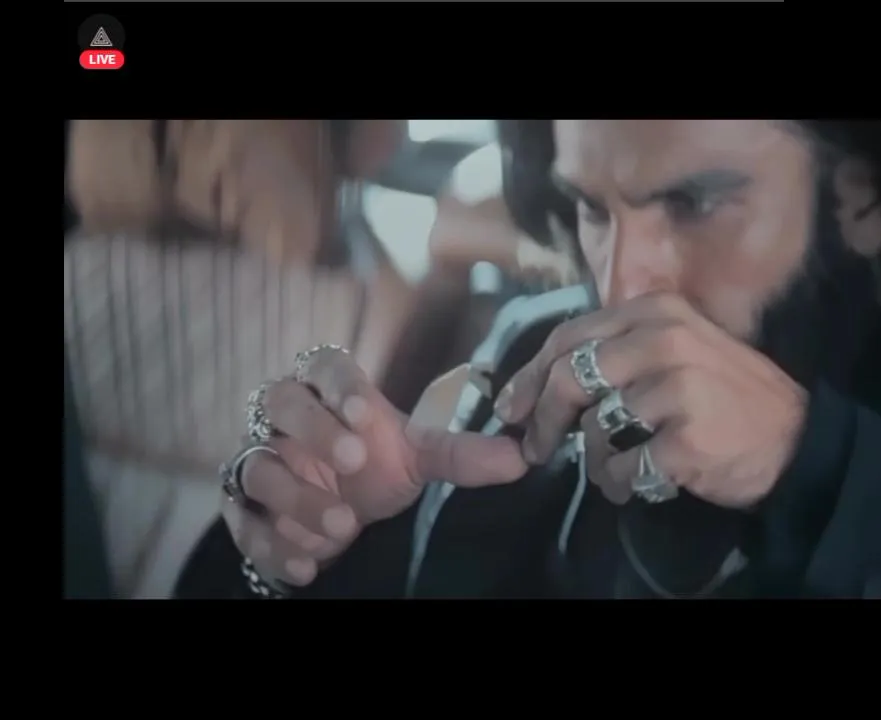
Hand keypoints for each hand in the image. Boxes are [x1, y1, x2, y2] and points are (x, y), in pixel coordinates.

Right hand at [224, 351, 527, 586]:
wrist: (334, 512)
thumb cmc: (373, 466)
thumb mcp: (416, 459)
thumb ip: (460, 454)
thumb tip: (520, 458)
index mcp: (326, 390)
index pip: (322, 365)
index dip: (339, 384)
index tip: (363, 410)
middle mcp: (283, 419)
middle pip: (280, 403)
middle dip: (315, 431)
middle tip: (354, 462)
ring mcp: (258, 460)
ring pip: (259, 465)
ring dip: (299, 498)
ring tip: (344, 527)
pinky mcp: (243, 507)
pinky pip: (243, 521)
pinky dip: (272, 545)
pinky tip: (307, 566)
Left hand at [496, 293, 806, 508]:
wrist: (796, 440)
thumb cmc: (729, 394)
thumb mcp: (680, 347)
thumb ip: (620, 351)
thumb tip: (543, 382)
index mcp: (656, 311)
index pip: (569, 336)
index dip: (530, 375)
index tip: (512, 407)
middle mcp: (664, 341)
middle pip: (570, 379)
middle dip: (544, 420)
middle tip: (537, 449)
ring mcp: (675, 390)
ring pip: (592, 429)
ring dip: (593, 458)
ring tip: (617, 465)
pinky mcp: (682, 440)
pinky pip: (621, 468)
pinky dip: (620, 484)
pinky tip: (639, 483)